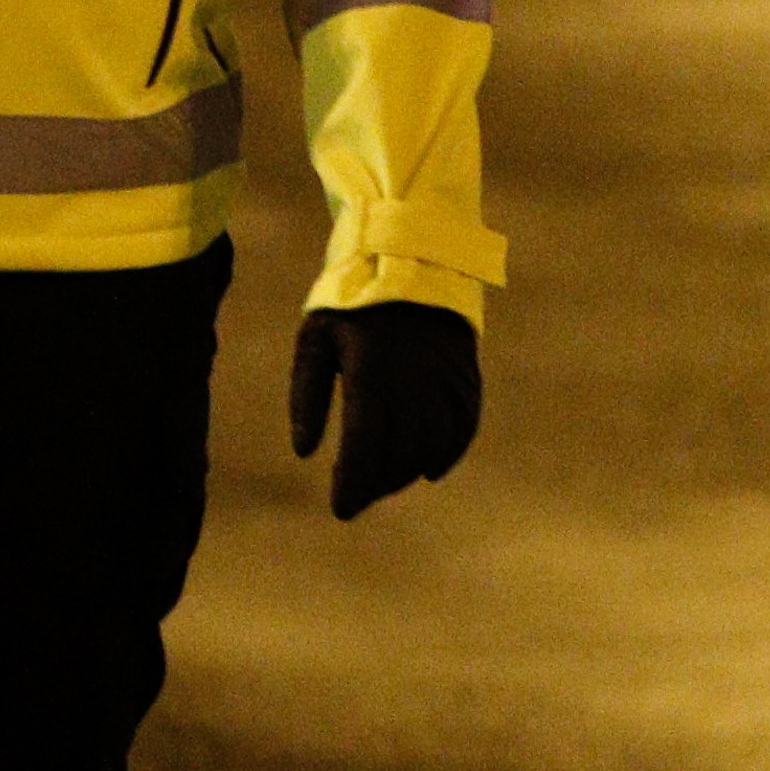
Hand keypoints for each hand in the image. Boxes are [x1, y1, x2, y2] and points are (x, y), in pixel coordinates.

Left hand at [284, 302, 479, 519]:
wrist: (411, 261)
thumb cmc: (352, 303)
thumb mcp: (315, 339)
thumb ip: (307, 395)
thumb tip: (303, 452)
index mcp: (371, 369)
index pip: (365, 442)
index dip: (354, 481)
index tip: (341, 509)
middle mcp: (414, 378)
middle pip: (399, 452)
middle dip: (375, 484)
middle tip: (354, 498)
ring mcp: (445, 377)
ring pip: (432, 444)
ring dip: (406, 473)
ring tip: (381, 483)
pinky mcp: (466, 375)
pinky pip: (464, 427)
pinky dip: (449, 455)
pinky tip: (428, 472)